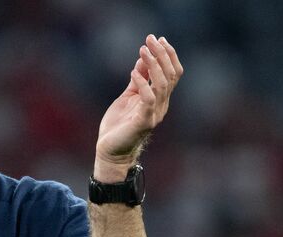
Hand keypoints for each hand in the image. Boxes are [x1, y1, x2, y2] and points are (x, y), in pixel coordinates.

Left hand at [95, 35, 182, 181]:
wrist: (110, 151)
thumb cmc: (118, 125)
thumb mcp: (128, 96)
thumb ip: (138, 79)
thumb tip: (143, 58)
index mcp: (159, 98)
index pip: (172, 73)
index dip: (168, 55)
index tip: (158, 39)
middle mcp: (161, 105)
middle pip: (171, 75)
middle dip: (162, 54)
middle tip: (151, 39)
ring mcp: (154, 113)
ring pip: (163, 85)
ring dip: (153, 65)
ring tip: (143, 50)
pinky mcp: (143, 122)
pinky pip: (148, 100)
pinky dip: (143, 84)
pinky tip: (133, 73)